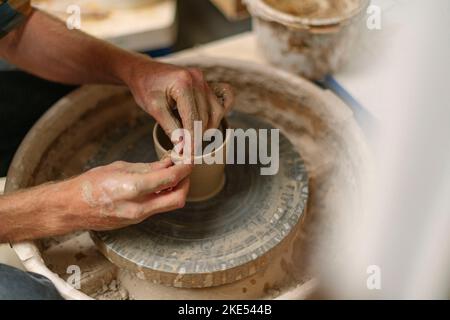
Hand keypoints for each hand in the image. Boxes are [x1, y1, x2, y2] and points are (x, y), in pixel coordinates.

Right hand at [0, 158, 191, 241]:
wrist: (71, 208)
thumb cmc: (90, 184)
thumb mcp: (120, 168)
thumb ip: (147, 168)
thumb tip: (168, 163)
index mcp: (133, 188)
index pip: (170, 179)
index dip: (184, 169)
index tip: (189, 161)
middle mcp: (139, 207)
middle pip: (178, 199)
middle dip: (186, 183)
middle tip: (184, 170)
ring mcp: (138, 217)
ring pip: (169, 205)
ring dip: (176, 190)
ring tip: (171, 175)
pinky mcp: (136, 222)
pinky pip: (158, 209)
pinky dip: (164, 196)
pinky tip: (159, 185)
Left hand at [125, 57, 233, 142]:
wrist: (144, 71)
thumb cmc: (146, 88)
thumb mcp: (154, 109)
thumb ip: (170, 127)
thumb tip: (183, 147)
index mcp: (183, 84)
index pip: (193, 119)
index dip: (192, 140)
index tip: (188, 154)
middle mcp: (198, 79)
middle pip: (207, 117)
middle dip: (198, 136)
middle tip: (188, 150)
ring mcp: (204, 80)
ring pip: (217, 111)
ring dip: (209, 127)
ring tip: (193, 135)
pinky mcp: (207, 82)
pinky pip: (226, 97)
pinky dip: (221, 110)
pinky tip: (211, 120)